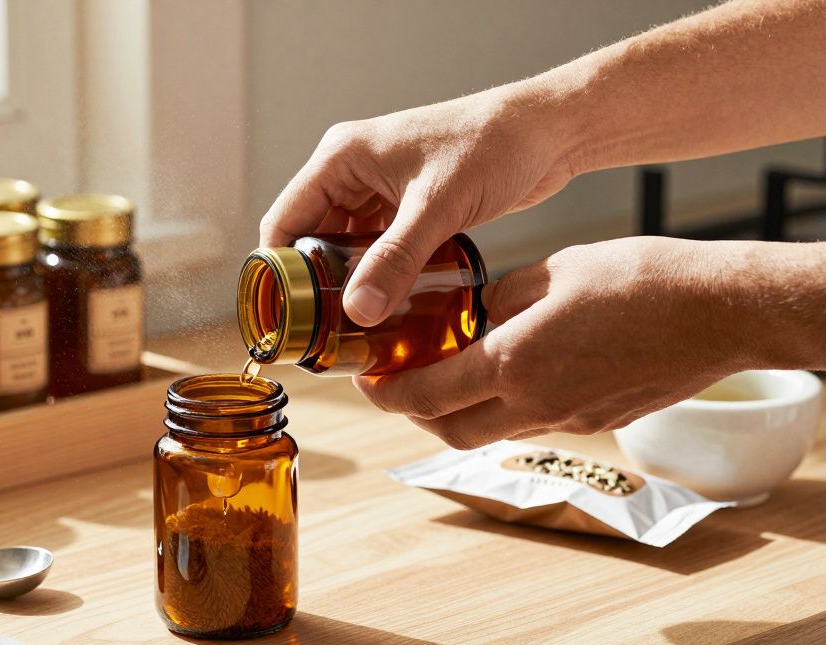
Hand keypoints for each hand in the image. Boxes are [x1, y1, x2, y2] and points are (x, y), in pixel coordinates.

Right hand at [258, 83, 579, 325]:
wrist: (547, 131)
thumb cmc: (493, 146)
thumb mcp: (438, 209)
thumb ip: (395, 261)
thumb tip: (358, 311)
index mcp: (341, 157)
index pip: (284, 221)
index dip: (278, 272)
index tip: (287, 317)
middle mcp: (351, 170)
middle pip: (309, 238)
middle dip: (314, 283)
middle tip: (322, 331)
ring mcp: (378, 188)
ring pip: (342, 246)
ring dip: (346, 281)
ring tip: (351, 325)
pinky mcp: (404, 204)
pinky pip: (374, 246)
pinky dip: (375, 273)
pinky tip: (385, 304)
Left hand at [354, 237, 760, 448]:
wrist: (722, 313)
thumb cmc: (644, 279)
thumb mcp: (555, 270)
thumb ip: (503, 299)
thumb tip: (475, 314)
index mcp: (515, 362)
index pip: (426, 396)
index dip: (386, 394)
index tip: (365, 380)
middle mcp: (536, 404)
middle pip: (449, 431)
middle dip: (414, 414)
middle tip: (397, 385)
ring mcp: (570, 420)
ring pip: (491, 431)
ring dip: (461, 411)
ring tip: (451, 373)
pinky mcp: (598, 422)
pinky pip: (534, 423)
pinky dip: (506, 406)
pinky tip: (513, 371)